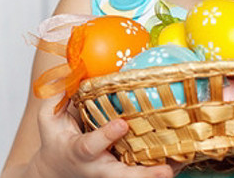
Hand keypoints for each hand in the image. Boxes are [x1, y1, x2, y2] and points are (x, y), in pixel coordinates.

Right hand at [32, 96, 173, 177]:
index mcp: (79, 152)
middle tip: (165, 171)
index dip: (106, 136)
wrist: (57, 170)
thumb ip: (56, 95)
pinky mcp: (126, 174)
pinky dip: (168, 168)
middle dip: (142, 176)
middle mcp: (99, 167)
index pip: (91, 145)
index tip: (122, 124)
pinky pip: (147, 174)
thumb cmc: (56, 139)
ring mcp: (114, 173)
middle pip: (121, 176)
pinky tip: (185, 160)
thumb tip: (70, 67)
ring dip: (158, 174)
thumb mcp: (47, 119)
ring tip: (180, 166)